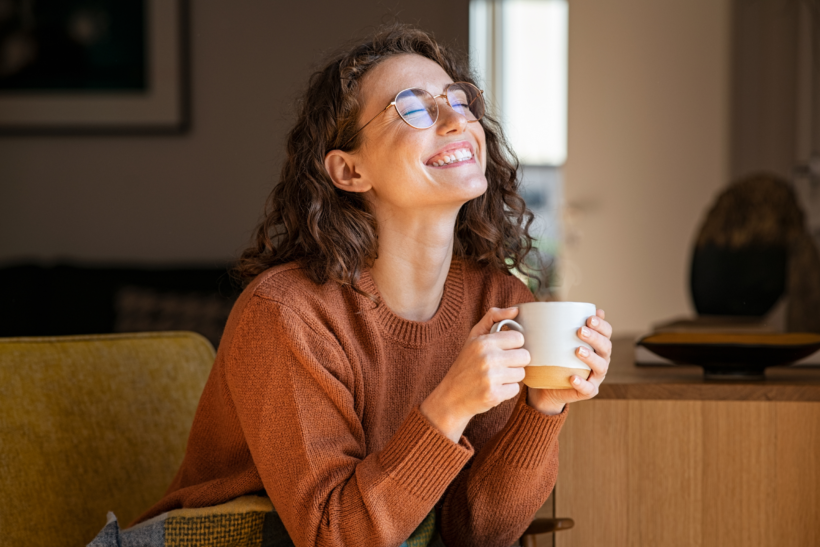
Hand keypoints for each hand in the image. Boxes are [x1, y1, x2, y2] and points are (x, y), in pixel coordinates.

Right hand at [420, 307, 529, 441]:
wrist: (451, 396)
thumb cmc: (465, 364)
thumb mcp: (474, 337)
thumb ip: (493, 318)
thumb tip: (516, 310)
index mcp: (484, 342)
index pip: (519, 338)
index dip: (513, 345)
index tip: (503, 350)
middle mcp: (487, 358)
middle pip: (524, 356)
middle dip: (515, 362)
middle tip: (501, 365)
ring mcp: (491, 378)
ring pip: (521, 374)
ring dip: (512, 377)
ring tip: (496, 377)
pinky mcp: (494, 395)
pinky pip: (515, 389)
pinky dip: (507, 391)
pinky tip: (494, 388)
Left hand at [527, 309, 612, 414]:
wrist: (547, 386)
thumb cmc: (554, 358)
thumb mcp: (554, 340)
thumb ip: (556, 325)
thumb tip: (550, 303)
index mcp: (596, 345)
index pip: (606, 332)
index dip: (602, 325)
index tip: (589, 318)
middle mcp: (600, 360)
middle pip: (606, 347)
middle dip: (595, 337)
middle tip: (580, 331)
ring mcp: (595, 377)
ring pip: (601, 367)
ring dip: (591, 358)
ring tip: (578, 350)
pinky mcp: (587, 391)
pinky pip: (588, 389)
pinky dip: (582, 383)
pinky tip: (573, 377)